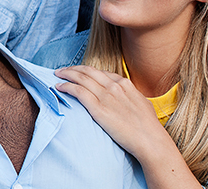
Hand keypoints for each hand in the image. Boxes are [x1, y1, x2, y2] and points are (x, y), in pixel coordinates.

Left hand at [53, 65, 167, 156]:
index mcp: (125, 84)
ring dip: (66, 74)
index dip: (86, 71)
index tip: (78, 73)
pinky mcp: (98, 108)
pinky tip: (59, 86)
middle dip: (73, 68)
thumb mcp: (142, 103)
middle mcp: (114, 86)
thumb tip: (125, 96)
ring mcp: (106, 96)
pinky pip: (78, 91)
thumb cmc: (148, 126)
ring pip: (81, 78)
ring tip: (57, 75)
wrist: (150, 140)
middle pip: (88, 71)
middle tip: (62, 70)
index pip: (100, 72)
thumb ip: (130, 96)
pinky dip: (66, 86)